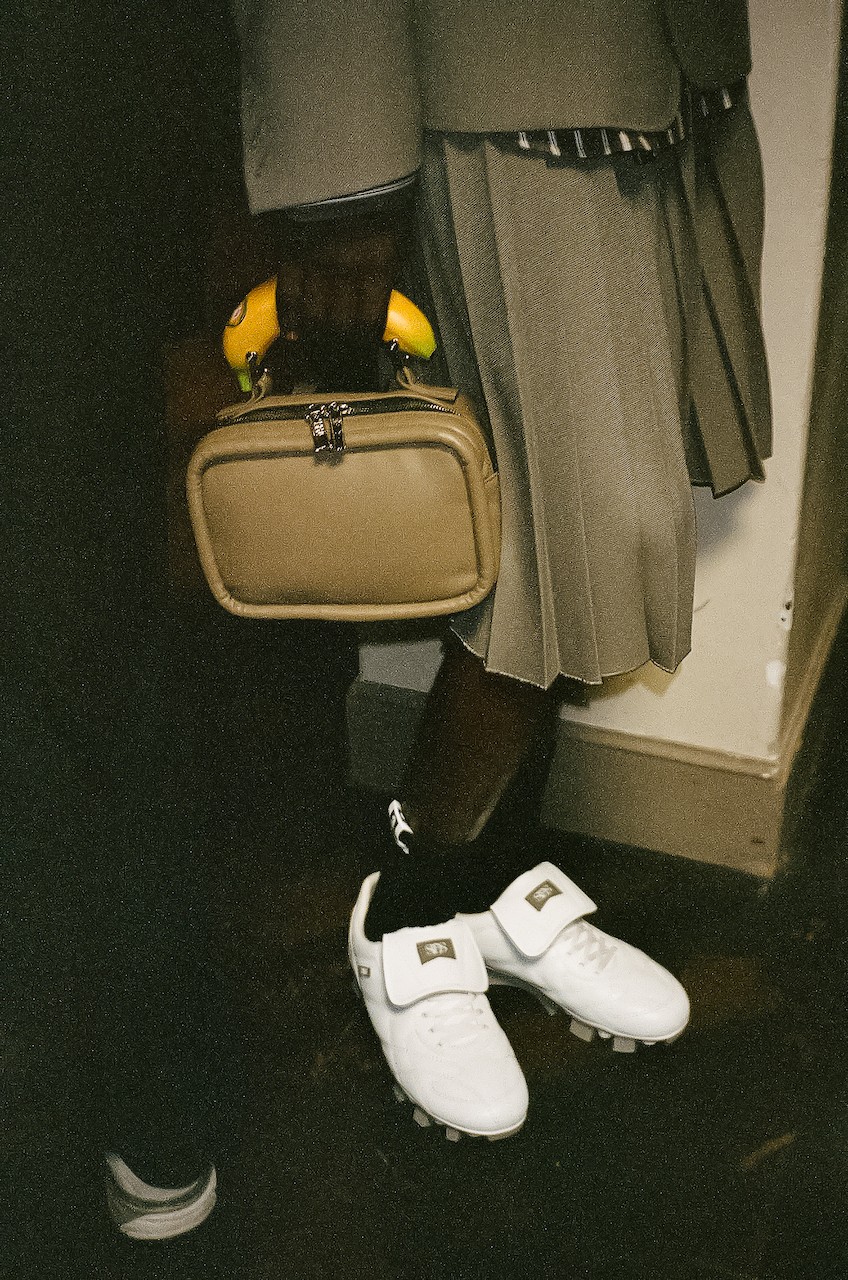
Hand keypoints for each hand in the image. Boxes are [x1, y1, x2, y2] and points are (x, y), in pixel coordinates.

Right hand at [261, 190, 414, 390]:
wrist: (353, 165)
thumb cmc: (382, 204)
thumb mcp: (395, 242)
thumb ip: (384, 276)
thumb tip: (381, 312)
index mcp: (378, 270)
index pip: (368, 326)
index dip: (362, 353)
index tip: (360, 371)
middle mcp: (347, 273)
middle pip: (339, 328)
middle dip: (338, 356)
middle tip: (336, 373)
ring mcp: (317, 264)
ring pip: (313, 317)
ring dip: (315, 343)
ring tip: (316, 360)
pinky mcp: (293, 254)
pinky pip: (288, 294)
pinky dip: (290, 317)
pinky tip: (293, 336)